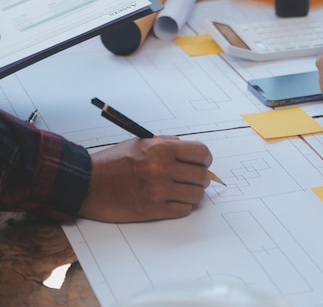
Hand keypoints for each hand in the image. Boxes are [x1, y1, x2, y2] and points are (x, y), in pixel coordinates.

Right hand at [79, 137, 212, 221]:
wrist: (87, 184)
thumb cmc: (113, 163)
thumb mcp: (142, 143)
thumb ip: (169, 145)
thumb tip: (194, 155)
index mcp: (161, 148)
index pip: (202, 153)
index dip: (204, 160)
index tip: (201, 164)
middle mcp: (162, 168)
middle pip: (202, 177)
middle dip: (200, 178)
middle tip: (190, 179)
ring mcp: (158, 190)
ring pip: (197, 195)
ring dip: (192, 194)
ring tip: (180, 191)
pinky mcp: (153, 209)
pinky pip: (183, 210)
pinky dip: (181, 206)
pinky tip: (170, 201)